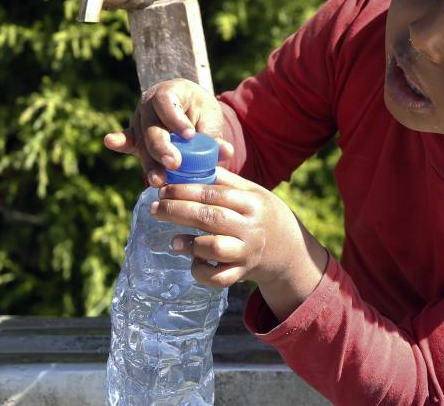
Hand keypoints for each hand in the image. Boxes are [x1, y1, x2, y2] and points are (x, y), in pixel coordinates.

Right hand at [103, 78, 235, 187]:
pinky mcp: (136, 137)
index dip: (176, 119)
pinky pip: (129, 141)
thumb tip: (225, 152)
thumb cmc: (200, 111)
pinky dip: (121, 143)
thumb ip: (214, 136)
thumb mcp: (210, 118)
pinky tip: (111, 142)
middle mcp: (149, 105)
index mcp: (170, 92)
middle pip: (152, 127)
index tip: (189, 135)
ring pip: (142, 143)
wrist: (188, 108)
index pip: (168, 103)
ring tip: (158, 180)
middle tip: (173, 163)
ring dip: (150, 163)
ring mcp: (139, 121)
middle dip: (162, 147)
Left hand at [154, 167, 329, 319]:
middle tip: (156, 208)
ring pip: (214, 248)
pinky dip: (200, 272)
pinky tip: (192, 262)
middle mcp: (250, 228)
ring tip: (174, 241)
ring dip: (190, 244)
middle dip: (177, 211)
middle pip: (210, 218)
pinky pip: (218, 277)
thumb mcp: (252, 192)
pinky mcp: (241, 273)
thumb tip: (190, 166)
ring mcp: (246, 252)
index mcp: (252, 203)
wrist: (287, 248)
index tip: (163, 189)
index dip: (185, 191)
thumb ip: (224, 181)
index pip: (215, 194)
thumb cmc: (260, 214)